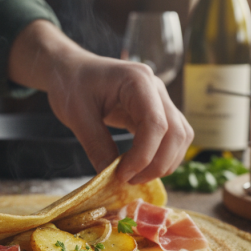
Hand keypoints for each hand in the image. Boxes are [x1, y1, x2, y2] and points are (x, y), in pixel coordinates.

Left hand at [9, 20, 193, 183]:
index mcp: (137, 81)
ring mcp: (160, 99)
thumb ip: (96, 145)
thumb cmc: (71, 85)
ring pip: (180, 136)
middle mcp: (156, 88)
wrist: (70, 69)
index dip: (143, 156)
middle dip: (157, 164)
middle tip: (129, 180)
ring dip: (164, 163)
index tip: (122, 175)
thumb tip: (110, 178)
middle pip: (176, 132)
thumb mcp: (76, 115)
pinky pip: (172, 137)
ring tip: (135, 177)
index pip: (155, 123)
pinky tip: (140, 167)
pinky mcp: (157, 111)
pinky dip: (161, 156)